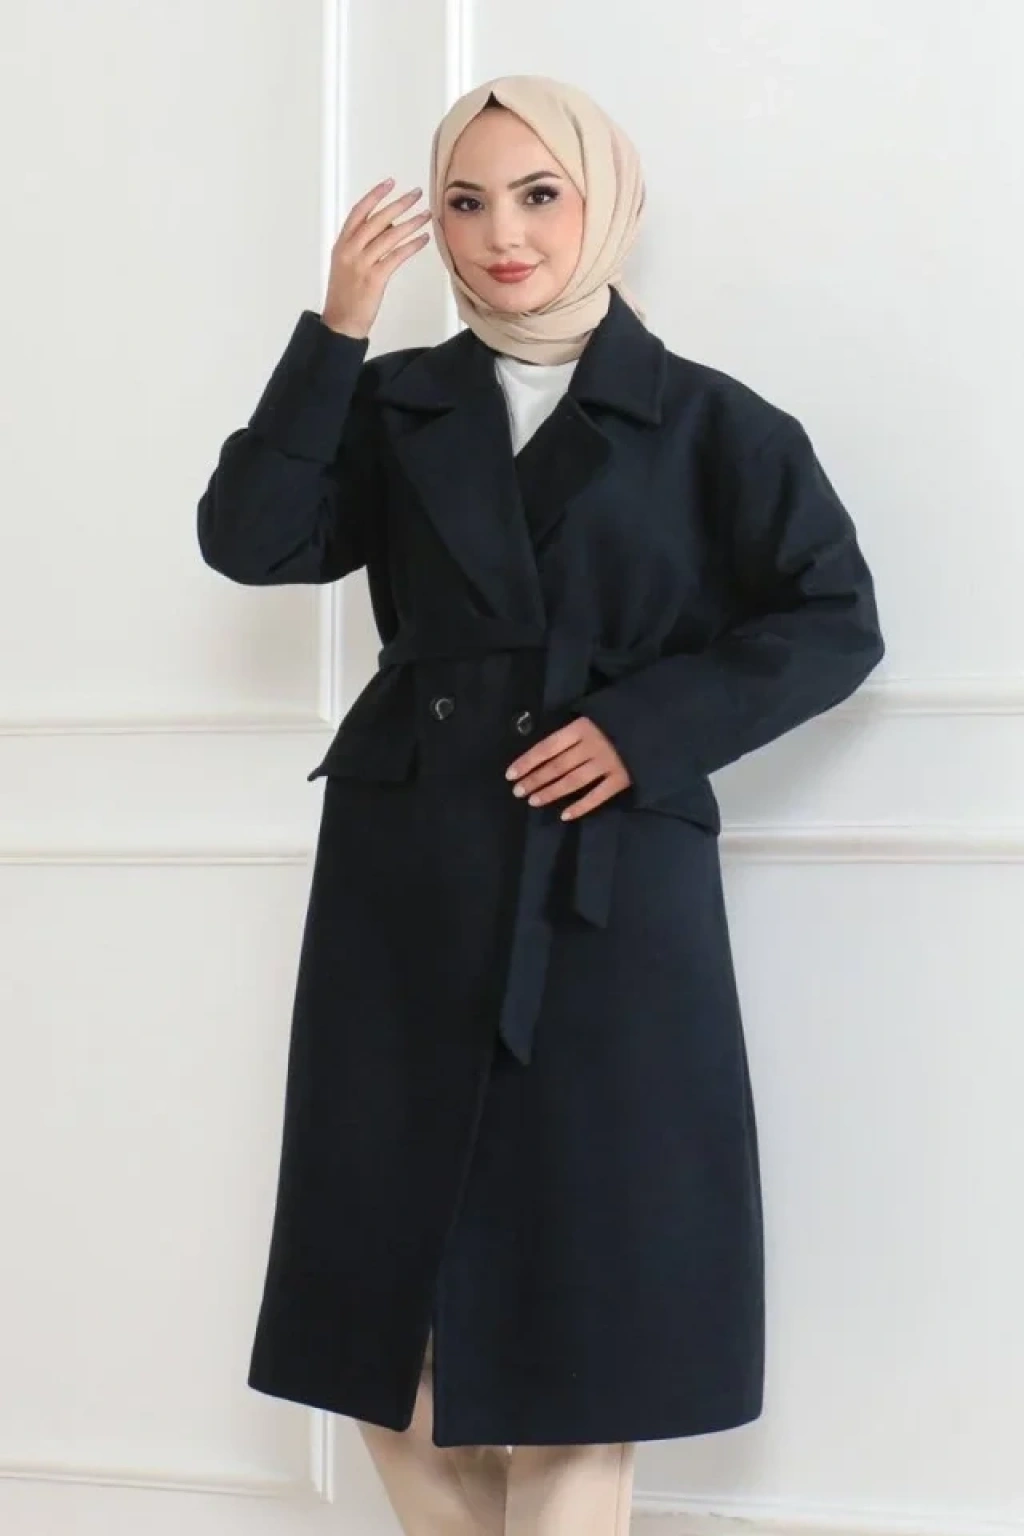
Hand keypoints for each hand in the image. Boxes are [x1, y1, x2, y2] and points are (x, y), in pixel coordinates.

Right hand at [321, 178, 431, 338]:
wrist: (341, 322)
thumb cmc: (346, 295)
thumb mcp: (348, 264)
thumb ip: (364, 244)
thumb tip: (388, 226)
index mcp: (342, 244)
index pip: (358, 212)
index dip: (375, 195)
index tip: (390, 182)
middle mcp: (350, 251)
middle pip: (377, 220)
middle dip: (398, 204)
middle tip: (415, 193)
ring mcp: (361, 264)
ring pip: (389, 236)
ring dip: (410, 223)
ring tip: (425, 215)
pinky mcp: (374, 279)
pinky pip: (396, 257)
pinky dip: (411, 246)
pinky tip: (423, 239)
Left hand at [504, 717, 631, 819]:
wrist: (655, 722)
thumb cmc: (618, 718)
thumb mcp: (593, 716)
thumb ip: (572, 732)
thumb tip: (544, 751)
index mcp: (582, 728)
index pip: (547, 747)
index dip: (527, 761)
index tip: (510, 774)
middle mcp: (592, 746)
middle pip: (557, 766)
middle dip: (535, 780)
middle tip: (518, 791)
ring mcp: (608, 764)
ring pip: (573, 782)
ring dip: (551, 792)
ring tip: (534, 801)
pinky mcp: (622, 779)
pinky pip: (598, 796)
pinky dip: (581, 807)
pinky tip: (565, 816)